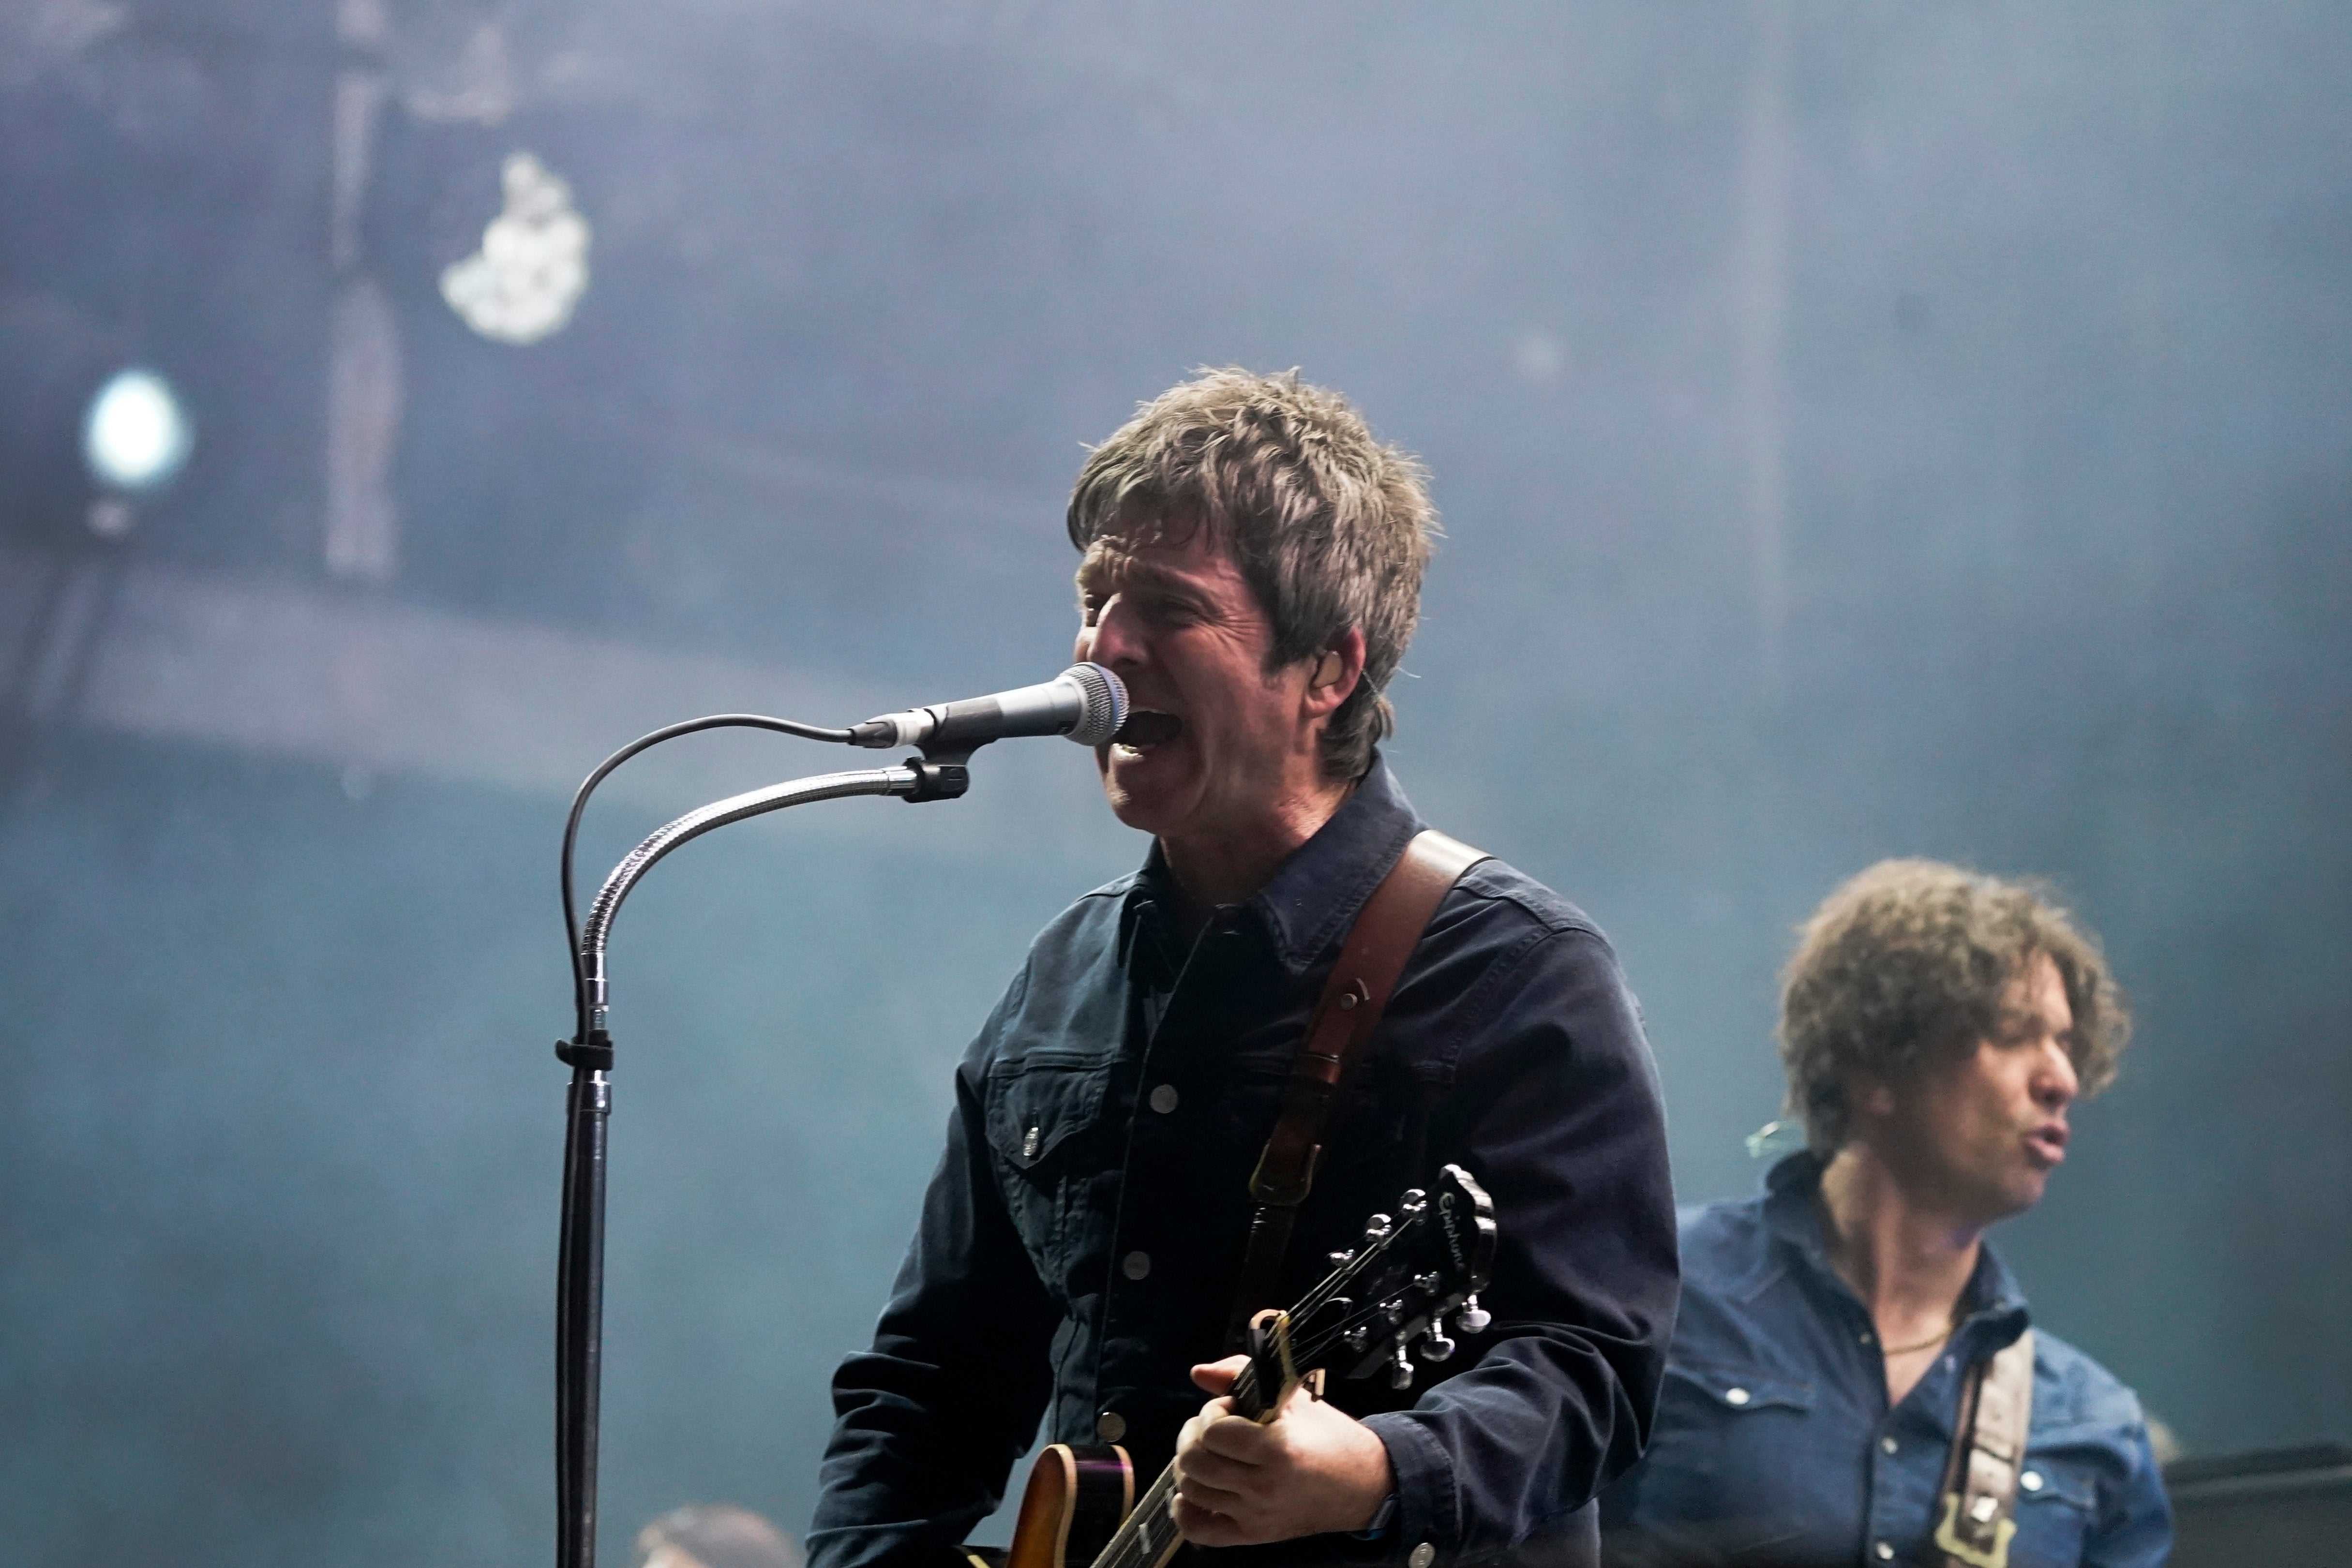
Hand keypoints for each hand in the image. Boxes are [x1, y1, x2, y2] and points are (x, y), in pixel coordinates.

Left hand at [1170, 1355, 1394, 1545]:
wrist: (1362, 1484)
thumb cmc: (1330, 1437)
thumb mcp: (1293, 1397)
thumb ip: (1241, 1374)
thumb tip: (1197, 1373)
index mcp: (1276, 1448)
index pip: (1211, 1431)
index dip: (1213, 1412)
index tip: (1231, 1408)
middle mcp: (1263, 1487)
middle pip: (1193, 1461)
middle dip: (1194, 1435)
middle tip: (1212, 1427)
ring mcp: (1256, 1515)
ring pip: (1191, 1490)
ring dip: (1191, 1465)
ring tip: (1211, 1453)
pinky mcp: (1253, 1534)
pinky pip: (1199, 1531)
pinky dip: (1186, 1510)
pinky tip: (1197, 1490)